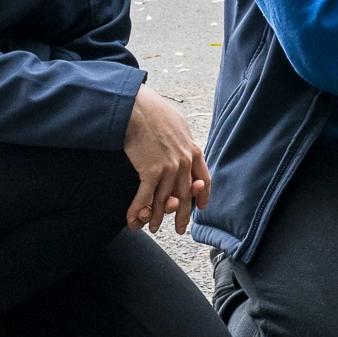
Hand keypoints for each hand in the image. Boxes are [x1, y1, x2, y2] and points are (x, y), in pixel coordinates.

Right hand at [123, 83, 207, 234]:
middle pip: (186, 195)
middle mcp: (184, 162)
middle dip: (183, 215)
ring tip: (153, 228)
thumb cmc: (154, 111)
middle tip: (180, 229)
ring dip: (158, 217)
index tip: (199, 207)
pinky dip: (139, 211)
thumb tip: (184, 143)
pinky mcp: (151, 171)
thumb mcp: (178, 124)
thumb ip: (183, 139)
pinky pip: (146, 198)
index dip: (202, 195)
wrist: (137, 107)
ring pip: (165, 200)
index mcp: (193, 150)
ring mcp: (169, 168)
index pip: (203, 179)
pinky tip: (134, 220)